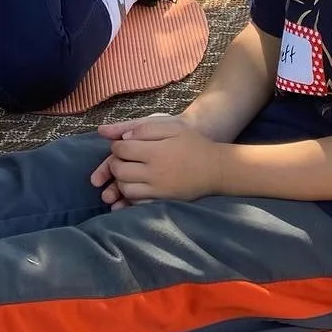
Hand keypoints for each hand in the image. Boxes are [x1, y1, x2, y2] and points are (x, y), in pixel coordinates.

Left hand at [88, 113, 223, 205]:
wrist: (216, 169)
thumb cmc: (194, 144)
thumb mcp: (172, 128)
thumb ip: (145, 129)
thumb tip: (122, 136)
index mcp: (154, 152)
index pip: (121, 150)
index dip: (117, 146)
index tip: (122, 145)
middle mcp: (154, 173)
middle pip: (119, 171)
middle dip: (115, 164)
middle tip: (122, 159)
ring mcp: (158, 190)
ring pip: (126, 189)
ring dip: (121, 181)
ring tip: (128, 173)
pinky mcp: (163, 201)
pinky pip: (138, 203)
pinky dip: (130, 197)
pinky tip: (134, 188)